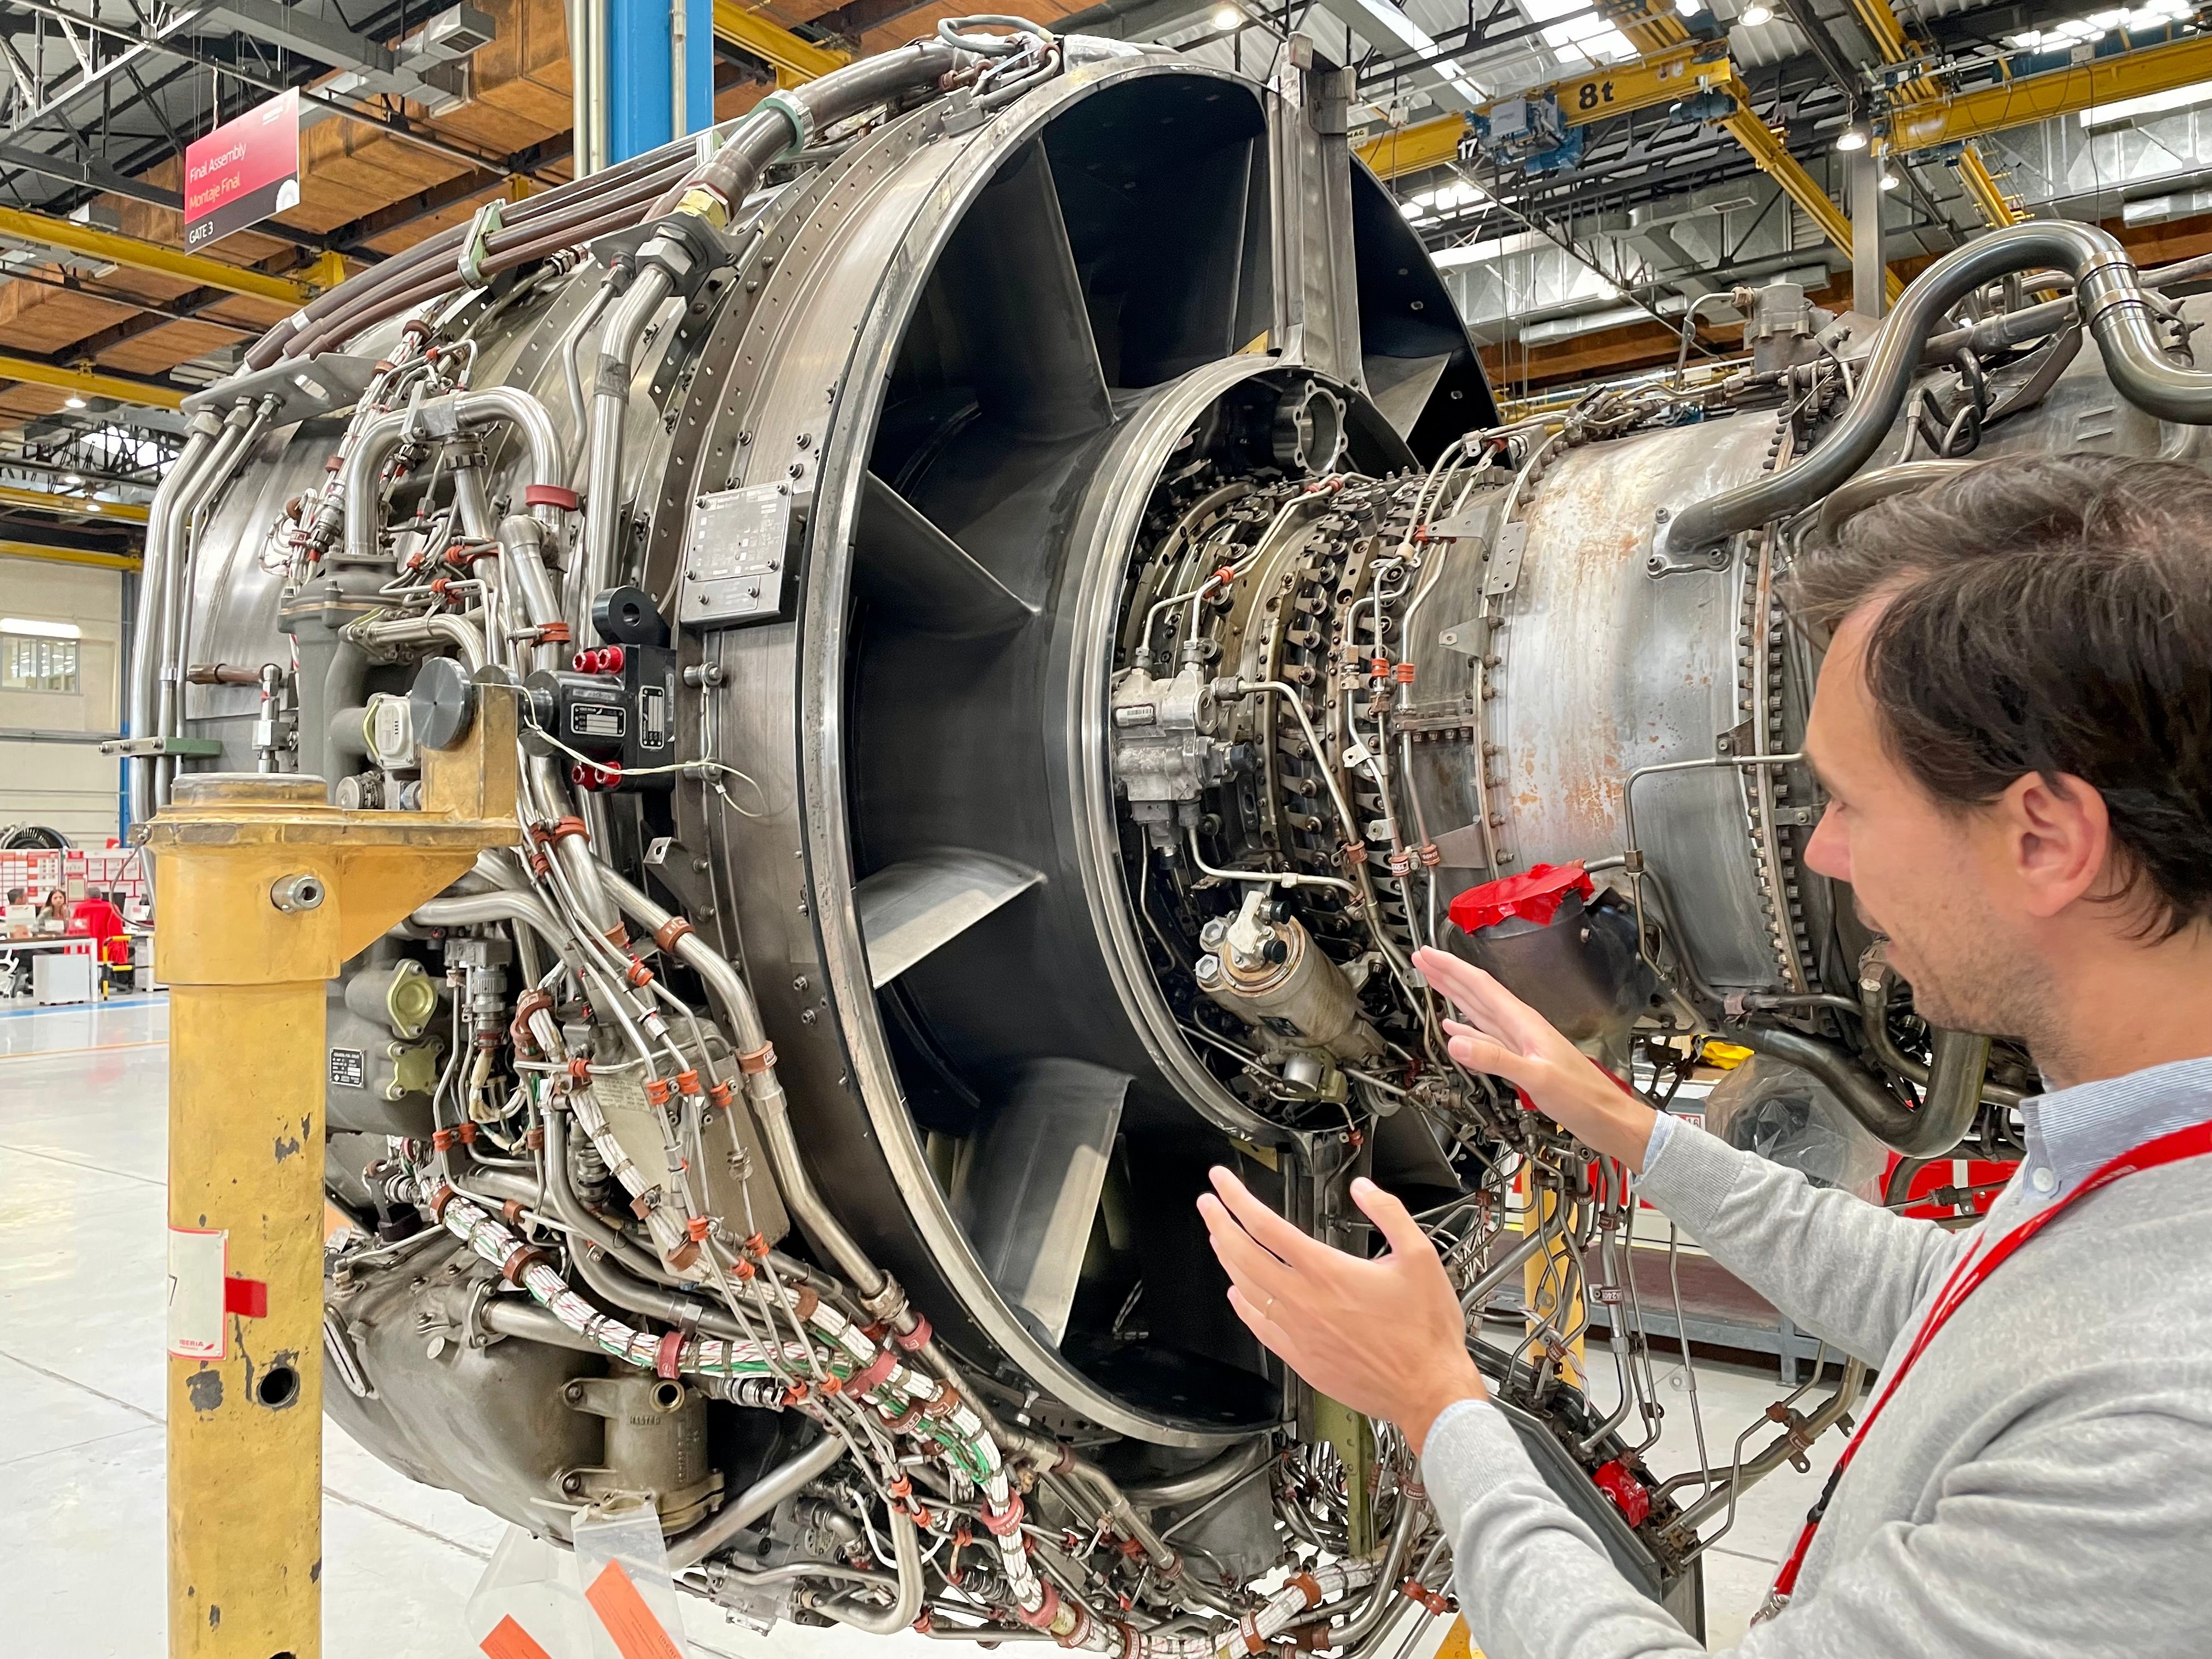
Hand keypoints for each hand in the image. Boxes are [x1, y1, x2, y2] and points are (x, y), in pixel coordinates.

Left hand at [1197, 1168, 1483, 1452]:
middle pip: (1243, 1255)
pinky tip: (1237, 1294)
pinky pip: (1259, 1326)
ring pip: (1246, 1289)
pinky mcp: (1301, 1359)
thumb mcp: (1420, 1257)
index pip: (1266, 1226)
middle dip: (1219, 1223)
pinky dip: (1243, 1305)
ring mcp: (1298, 1333)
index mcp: (1328, 1272)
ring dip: (1227, 1259)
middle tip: (1208, 1204)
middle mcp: (1304, 1301)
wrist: (1429, 1391)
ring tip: (1218, 1238)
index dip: (1237, 1199)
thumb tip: (1364, 1189)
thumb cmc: (1426, 1333)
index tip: (1223, 1182)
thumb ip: (1389, 1214)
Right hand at [1412, 946, 1657, 1170]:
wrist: (1607, 1118)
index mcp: (1523, 1023)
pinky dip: (1467, 1029)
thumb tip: (1456, 1041)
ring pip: (1479, 1011)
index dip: (1451, 968)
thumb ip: (1496, 1059)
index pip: (1480, 986)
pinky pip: (1486, 1037)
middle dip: (1448, 974)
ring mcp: (1520, 1042)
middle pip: (1477, 993)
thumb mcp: (1537, 1078)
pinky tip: (1456, 1028)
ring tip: (1433, 981)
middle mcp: (1521, 1027)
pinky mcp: (1521, 1060)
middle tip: (1423, 959)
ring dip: (1455, 995)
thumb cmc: (1583, 1097)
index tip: (1428, 954)